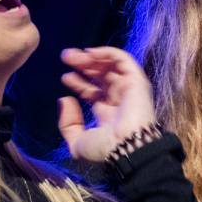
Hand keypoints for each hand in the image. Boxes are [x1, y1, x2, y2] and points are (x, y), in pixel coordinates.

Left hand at [57, 46, 158, 162]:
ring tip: (73, 55)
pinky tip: (89, 53)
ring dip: (91, 57)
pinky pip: (123, 59)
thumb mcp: (77, 143)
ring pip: (110, 65)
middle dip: (83, 65)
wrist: (126, 147)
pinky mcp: (136, 80)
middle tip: (65, 57)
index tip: (64, 76)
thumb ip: (67, 124)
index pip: (92, 92)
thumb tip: (65, 99)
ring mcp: (128, 88)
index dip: (78, 82)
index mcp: (107, 113)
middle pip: (100, 75)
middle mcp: (118, 99)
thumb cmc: (104, 148)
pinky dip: (107, 53)